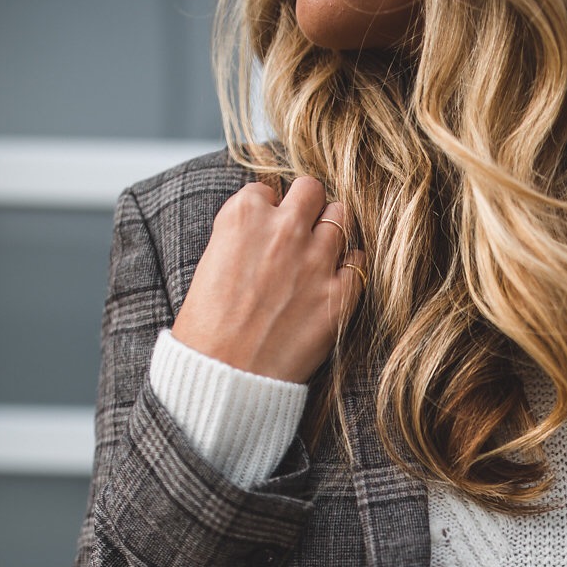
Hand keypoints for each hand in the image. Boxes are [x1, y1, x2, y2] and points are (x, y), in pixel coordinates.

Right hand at [170, 175, 366, 383]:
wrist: (225, 376)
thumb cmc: (208, 329)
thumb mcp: (211, 263)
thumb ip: (242, 237)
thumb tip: (262, 230)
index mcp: (244, 216)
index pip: (267, 190)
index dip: (268, 210)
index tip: (266, 230)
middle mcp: (283, 230)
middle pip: (310, 191)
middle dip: (306, 206)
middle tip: (300, 231)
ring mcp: (316, 261)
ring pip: (340, 217)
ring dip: (331, 232)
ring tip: (318, 256)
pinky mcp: (339, 296)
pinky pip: (359, 263)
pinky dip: (350, 269)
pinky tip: (335, 283)